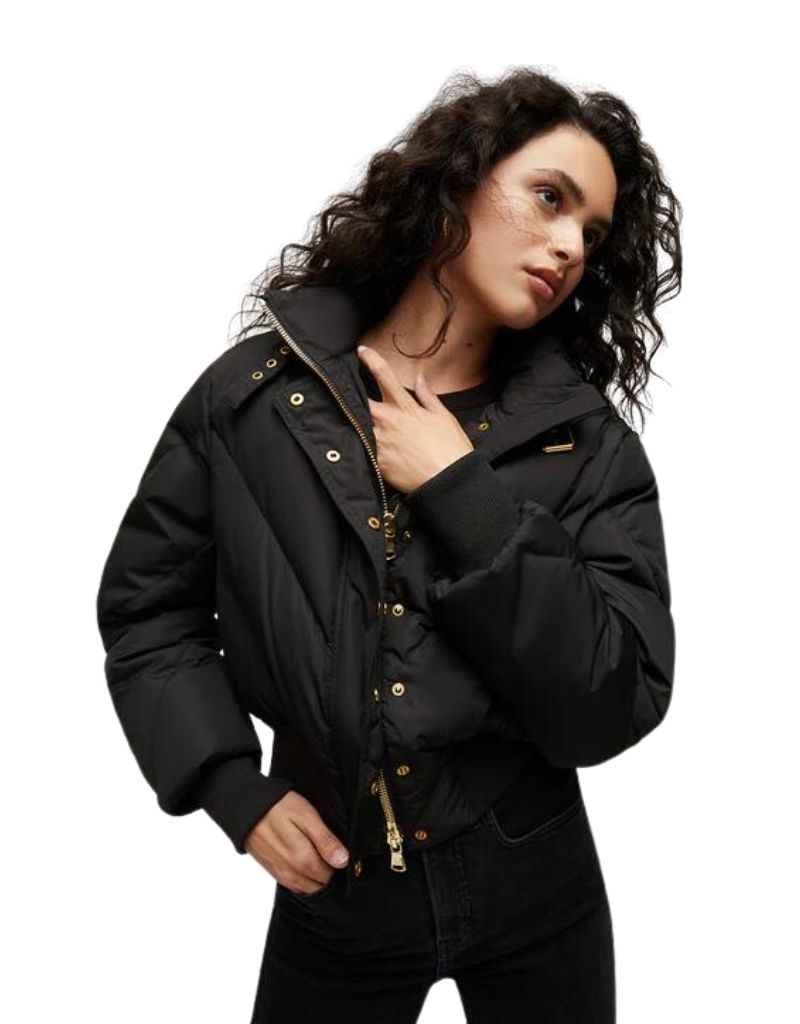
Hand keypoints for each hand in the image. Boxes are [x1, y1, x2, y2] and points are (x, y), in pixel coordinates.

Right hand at [243, 790, 349, 893]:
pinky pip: (294, 884)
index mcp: (304, 861)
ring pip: (307, 887)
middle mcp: (292, 874)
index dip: (338, 865)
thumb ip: (326, 842)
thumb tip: (344, 861)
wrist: (247, 808)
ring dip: (315, 876)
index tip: (337, 850)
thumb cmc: (279, 807)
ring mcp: (281, 875)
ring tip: (316, 852)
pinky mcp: (273, 871)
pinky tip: (303, 857)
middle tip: (328, 849)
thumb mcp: (308, 817)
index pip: (331, 876)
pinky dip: (303, 877)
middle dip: (328, 872)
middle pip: (320, 884)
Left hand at [357, 345, 474, 494]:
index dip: (370, 359)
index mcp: (404, 407)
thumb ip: (428, 396)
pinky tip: (350, 442)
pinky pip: (360, 448)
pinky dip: (355, 443)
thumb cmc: (451, 450)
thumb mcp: (444, 417)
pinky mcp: (376, 461)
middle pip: (360, 399)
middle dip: (351, 393)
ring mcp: (379, 441)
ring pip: (356, 423)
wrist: (447, 482)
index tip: (362, 351)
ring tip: (343, 415)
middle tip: (343, 389)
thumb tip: (420, 378)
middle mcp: (388, 421)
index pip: (383, 375)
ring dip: (352, 418)